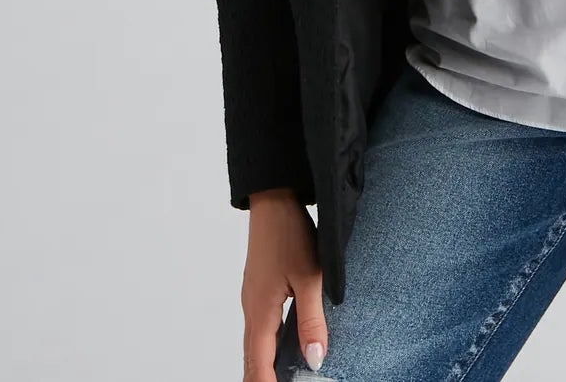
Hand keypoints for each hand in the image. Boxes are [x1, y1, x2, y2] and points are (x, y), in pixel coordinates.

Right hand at [241, 191, 326, 378]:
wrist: (273, 201)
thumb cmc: (290, 235)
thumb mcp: (309, 278)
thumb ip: (312, 320)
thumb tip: (314, 359)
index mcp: (260, 312)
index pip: (259, 364)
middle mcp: (251, 309)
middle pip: (251, 358)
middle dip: (261, 380)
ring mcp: (252, 300)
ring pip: (254, 344)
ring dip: (263, 366)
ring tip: (277, 380)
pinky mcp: (258, 291)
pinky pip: (259, 329)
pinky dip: (266, 348)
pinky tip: (279, 351)